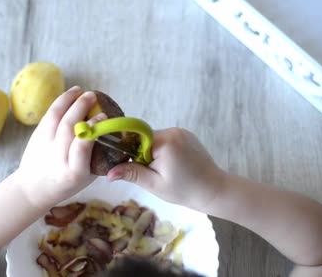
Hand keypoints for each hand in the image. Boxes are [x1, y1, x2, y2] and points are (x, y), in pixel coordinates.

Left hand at [15, 86, 105, 209]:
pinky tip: (69, 95)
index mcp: (74, 172)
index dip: (93, 128)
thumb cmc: (67, 182)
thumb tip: (117, 133)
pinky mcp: (35, 136)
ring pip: (55, 118)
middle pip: (67, 127)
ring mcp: (44, 146)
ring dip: (68, 100)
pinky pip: (48, 116)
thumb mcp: (88, 177)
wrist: (34, 189)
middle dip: (80, 107)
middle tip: (93, 96)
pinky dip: (59, 103)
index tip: (104, 116)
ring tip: (80, 91)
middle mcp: (58, 158)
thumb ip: (99, 157)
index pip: (82, 146)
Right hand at [107, 128, 225, 211]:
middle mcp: (173, 131)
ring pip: (154, 139)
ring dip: (152, 153)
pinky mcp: (186, 135)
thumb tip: (108, 173)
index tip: (130, 166)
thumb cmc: (184, 190)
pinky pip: (166, 139)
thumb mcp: (154, 184)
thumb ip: (132, 174)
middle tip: (149, 173)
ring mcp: (181, 131)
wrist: (214, 190)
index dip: (130, 152)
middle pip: (144, 138)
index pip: (135, 139)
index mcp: (164, 141)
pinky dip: (163, 151)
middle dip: (142, 154)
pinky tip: (171, 166)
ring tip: (162, 171)